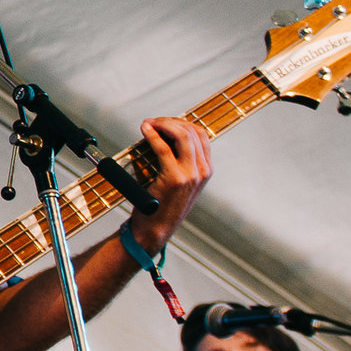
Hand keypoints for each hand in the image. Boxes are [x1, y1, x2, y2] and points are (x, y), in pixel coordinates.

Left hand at [125, 115, 212, 252]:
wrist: (156, 230)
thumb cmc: (162, 205)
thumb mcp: (180, 182)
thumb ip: (179, 162)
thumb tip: (164, 136)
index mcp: (205, 171)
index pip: (200, 135)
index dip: (181, 123)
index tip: (164, 122)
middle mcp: (202, 171)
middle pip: (192, 131)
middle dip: (170, 121)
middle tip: (154, 122)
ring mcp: (190, 175)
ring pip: (181, 135)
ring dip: (163, 124)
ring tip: (149, 124)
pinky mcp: (174, 178)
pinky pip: (163, 148)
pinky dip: (153, 134)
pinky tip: (145, 130)